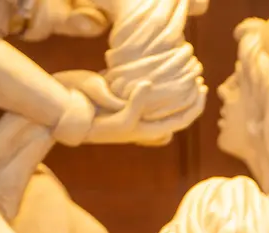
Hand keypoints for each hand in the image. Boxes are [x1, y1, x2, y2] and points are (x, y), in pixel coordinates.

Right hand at [60, 73, 207, 146]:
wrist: (66, 117)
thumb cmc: (96, 123)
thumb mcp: (121, 119)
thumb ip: (137, 104)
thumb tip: (149, 84)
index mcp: (149, 130)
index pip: (182, 120)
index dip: (196, 105)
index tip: (202, 86)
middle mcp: (143, 121)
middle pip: (174, 109)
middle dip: (188, 92)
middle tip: (196, 71)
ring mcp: (132, 111)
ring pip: (160, 98)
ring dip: (172, 84)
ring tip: (180, 66)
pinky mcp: (119, 99)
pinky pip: (143, 90)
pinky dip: (153, 80)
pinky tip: (155, 66)